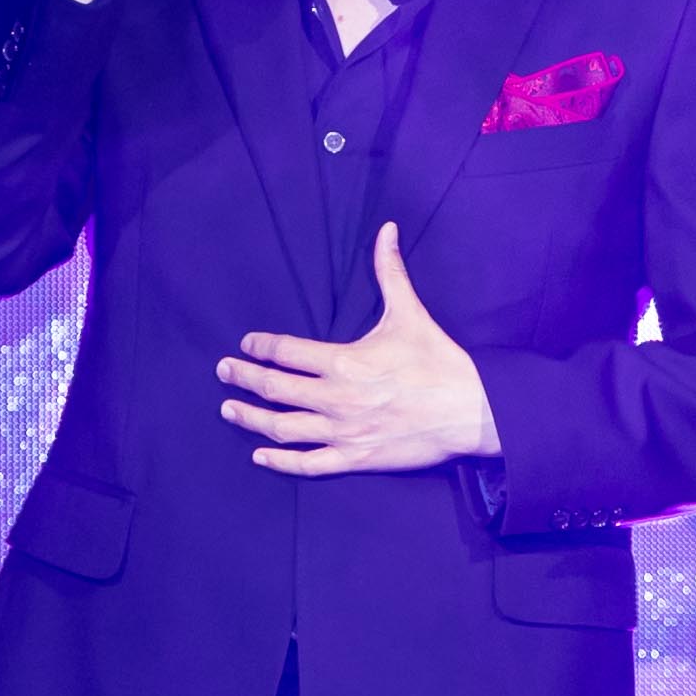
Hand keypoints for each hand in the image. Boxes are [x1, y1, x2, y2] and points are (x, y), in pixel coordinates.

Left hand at [222, 224, 502, 475]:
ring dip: (250, 418)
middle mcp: (335, 398)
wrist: (472, 412)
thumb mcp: (410, 313)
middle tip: (223, 371)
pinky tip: (259, 456)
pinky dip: (280, 462)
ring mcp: (343, 432)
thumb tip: (385, 230)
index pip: (285, 352)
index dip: (260, 346)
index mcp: (343, 361)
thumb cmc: (439, 362)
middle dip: (242, 378)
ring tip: (229, 409)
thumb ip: (389, 272)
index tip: (247, 343)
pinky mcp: (355, 459)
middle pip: (272, 388)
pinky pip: (308, 465)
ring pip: (281, 427)